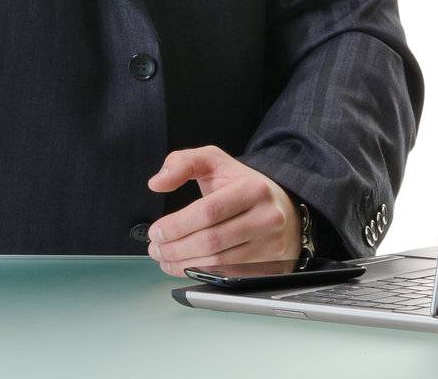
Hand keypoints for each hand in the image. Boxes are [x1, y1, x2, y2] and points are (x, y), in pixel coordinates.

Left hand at [144, 145, 300, 277]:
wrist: (282, 207)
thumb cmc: (243, 185)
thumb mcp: (215, 162)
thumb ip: (183, 163)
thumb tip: (157, 181)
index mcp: (253, 189)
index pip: (208, 211)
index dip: (177, 225)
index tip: (156, 231)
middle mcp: (267, 217)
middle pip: (212, 240)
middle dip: (175, 247)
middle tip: (155, 247)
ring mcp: (270, 244)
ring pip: (219, 262)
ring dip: (183, 263)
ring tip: (164, 257)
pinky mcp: (270, 265)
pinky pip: (228, 275)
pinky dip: (200, 273)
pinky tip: (183, 266)